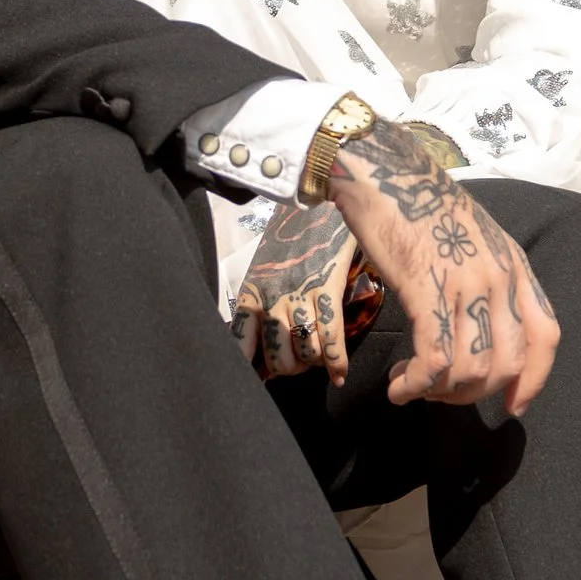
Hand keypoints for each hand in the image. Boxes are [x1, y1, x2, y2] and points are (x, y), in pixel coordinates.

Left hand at [233, 198, 364, 381]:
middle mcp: (272, 298)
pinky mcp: (327, 288)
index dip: (250, 368)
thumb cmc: (289, 237)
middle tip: (300, 363)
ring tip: (319, 360)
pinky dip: (337, 363)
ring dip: (314, 363)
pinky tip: (340, 375)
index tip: (260, 378)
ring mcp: (300, 295)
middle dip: (291, 369)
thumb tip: (263, 342)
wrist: (314, 201)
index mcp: (252, 293)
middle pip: (278, 358)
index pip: (240, 344)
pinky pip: (331, 337)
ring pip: (306, 352)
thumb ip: (263, 302)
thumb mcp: (264, 269)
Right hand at [326, 117, 559, 417]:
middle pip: (507, 363)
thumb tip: (482, 329)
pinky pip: (435, 357)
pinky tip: (399, 387)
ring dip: (439, 393)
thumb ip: (488, 279)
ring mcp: (465, 281)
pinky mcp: (426, 286)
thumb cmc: (419, 204)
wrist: (383, 169)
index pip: (547, 334)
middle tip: (440, 393)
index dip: (535, 379)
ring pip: (471, 369)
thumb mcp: (474, 239)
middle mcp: (499, 276)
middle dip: (472, 394)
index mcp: (515, 264)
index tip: (514, 404)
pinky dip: (417, 384)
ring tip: (413, 386)